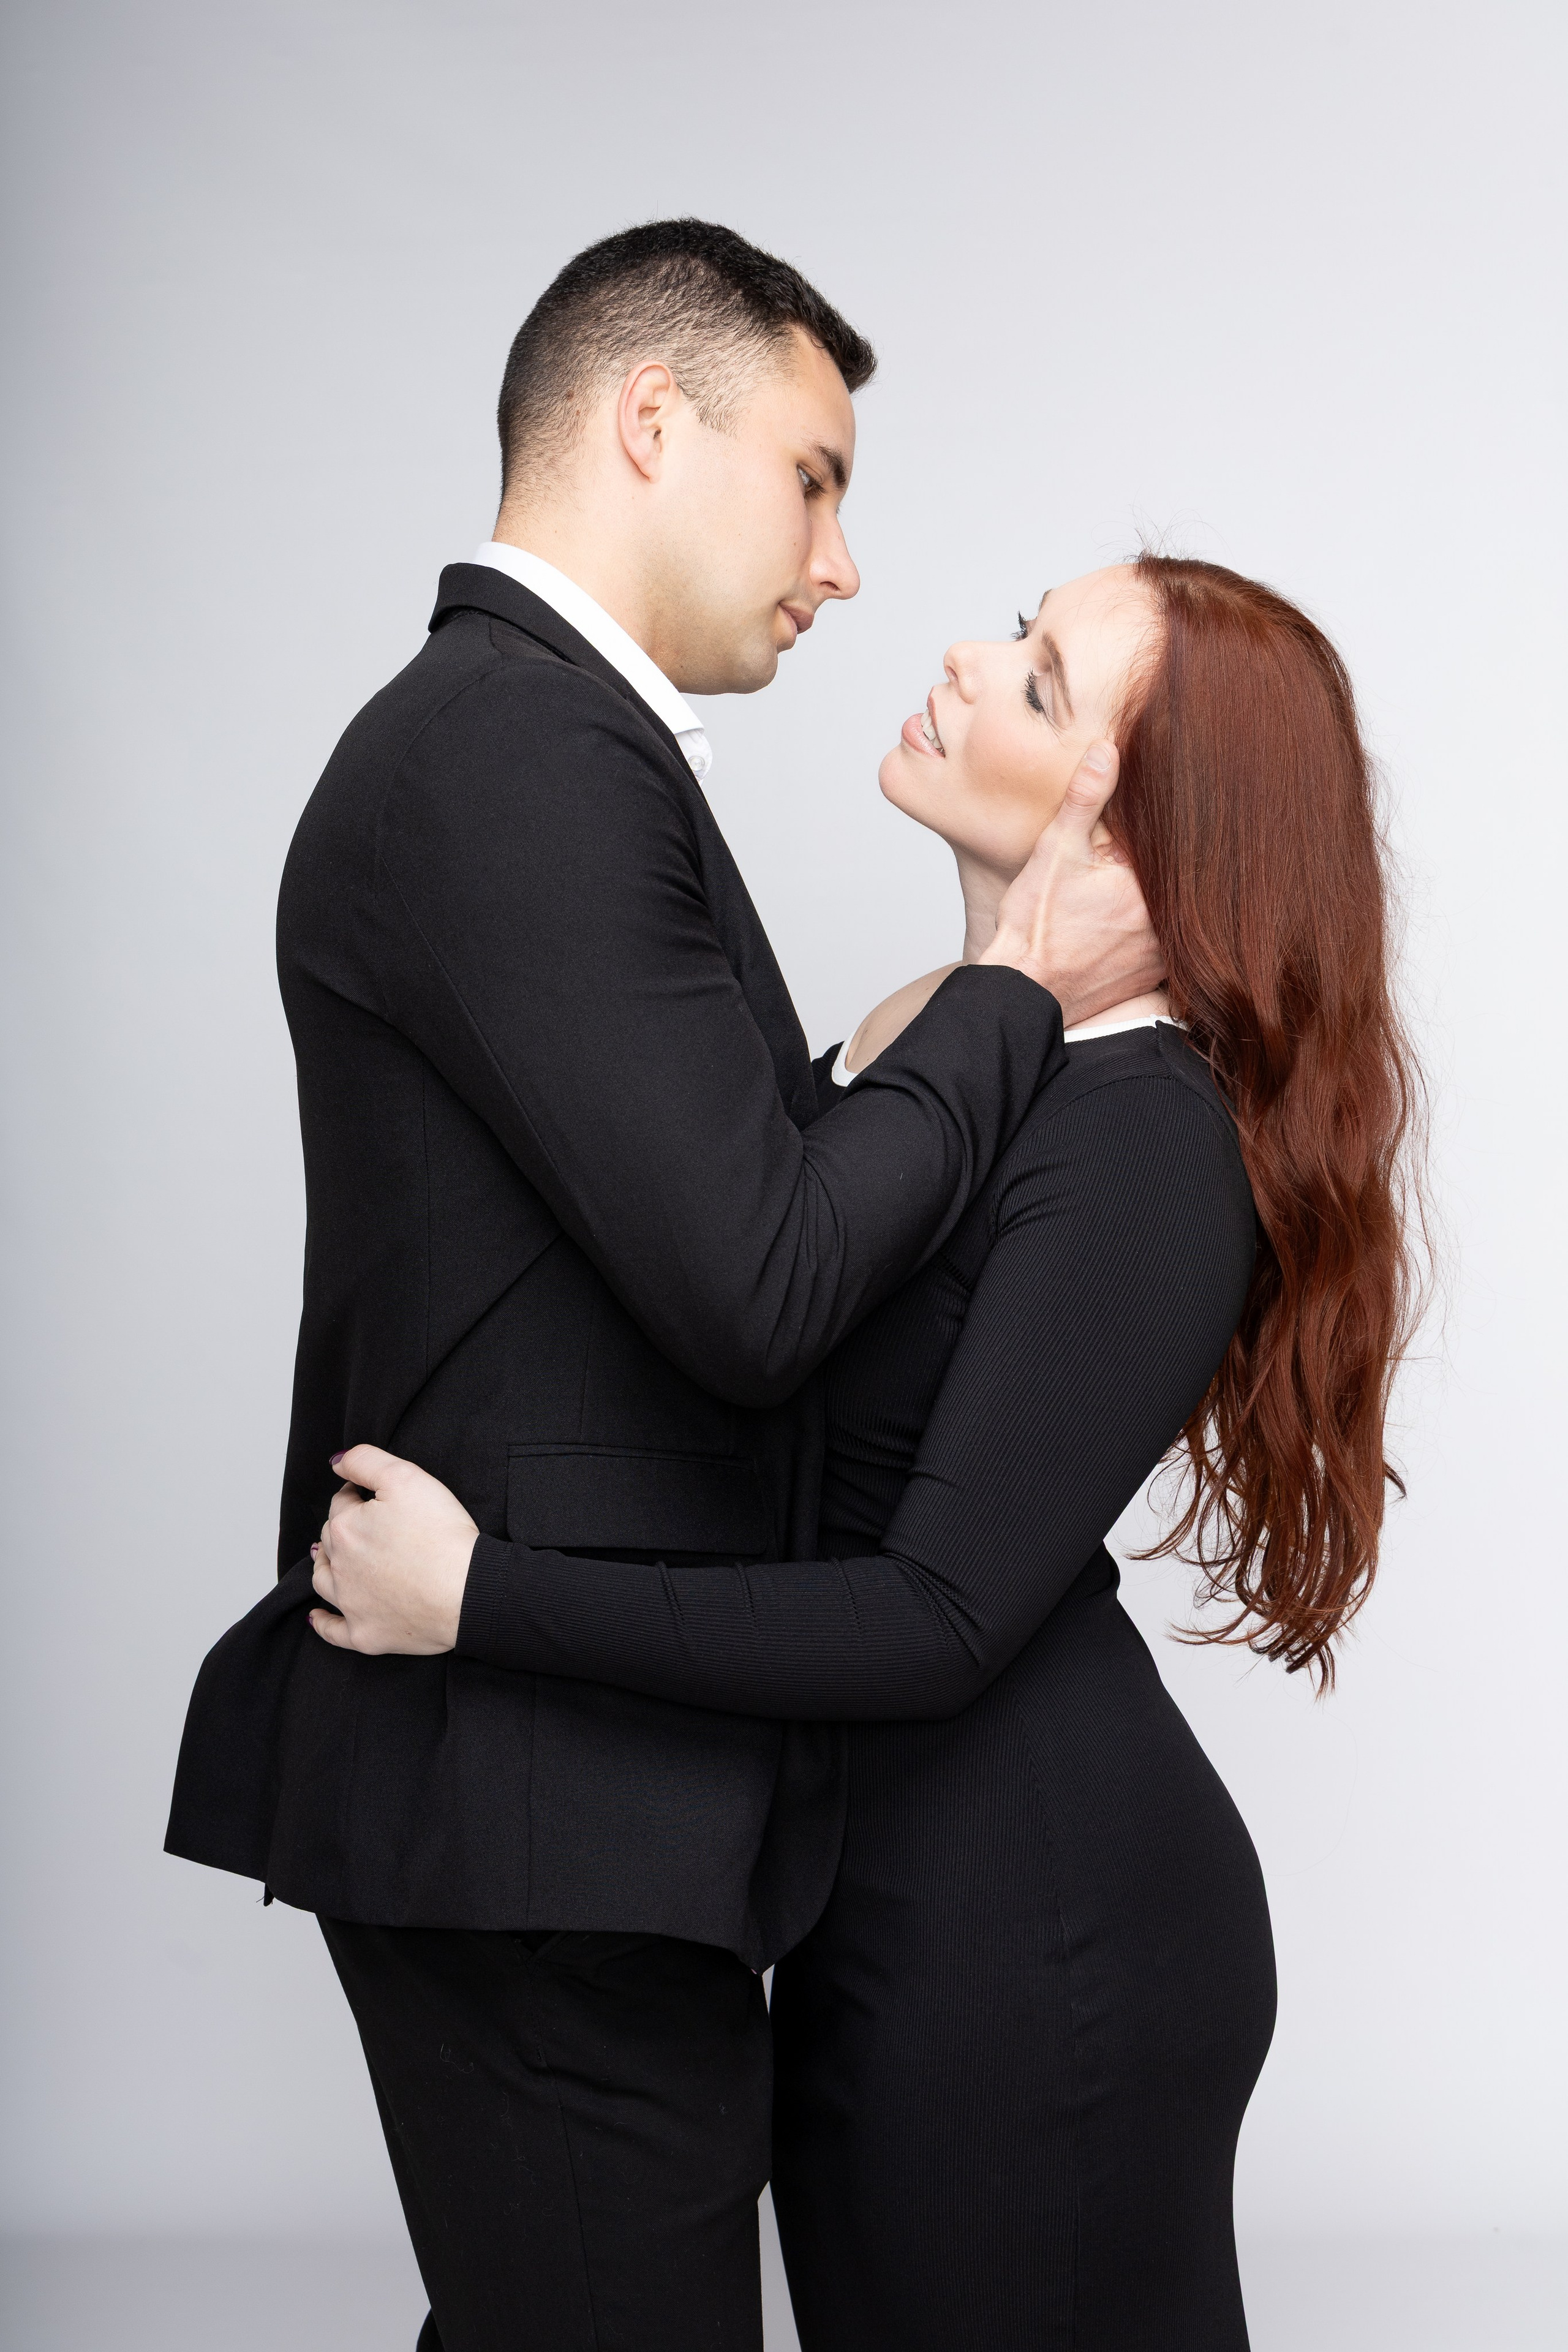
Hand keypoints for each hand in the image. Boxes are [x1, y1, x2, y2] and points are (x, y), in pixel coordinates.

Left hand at [308, 1445, 477, 1655]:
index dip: (358, 1494)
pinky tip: (316, 1617)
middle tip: (369, 1524)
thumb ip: (365, 1460)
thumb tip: (336, 1463)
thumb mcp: (406, 1477)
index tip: (377, 1496)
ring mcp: (351, 1604)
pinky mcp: (365, 1635)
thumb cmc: (442, 1536)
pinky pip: (333, 1631)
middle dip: (343, 1527)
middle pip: (332, 1539)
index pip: (342, 1502)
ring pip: (324, 1580)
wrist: (468, 1591)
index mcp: (345, 1528)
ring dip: (325, 1567)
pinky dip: (323, 1623)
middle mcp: (340, 1567)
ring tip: (330, 1560)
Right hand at [977, 742, 1163, 1027]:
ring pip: (1176, 911)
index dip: (1161, 828)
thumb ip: (1085, 799)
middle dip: (1160, 865)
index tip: (1148, 827)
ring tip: (1126, 893)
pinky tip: (1127, 922)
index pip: (1172, 843)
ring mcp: (1165, 952)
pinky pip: (1171, 944)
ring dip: (1164, 899)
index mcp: (1149, 885)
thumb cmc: (1035, 926)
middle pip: (1177, 879)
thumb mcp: (1056, 851)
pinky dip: (1156, 929)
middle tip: (1126, 866)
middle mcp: (1167, 922)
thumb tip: (1108, 751)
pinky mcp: (1156, 974)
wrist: (1024, 989)